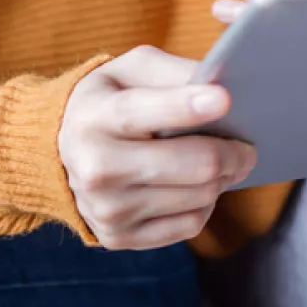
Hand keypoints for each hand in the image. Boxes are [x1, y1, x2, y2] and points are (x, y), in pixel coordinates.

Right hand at [59, 46, 256, 250]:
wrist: (59, 153)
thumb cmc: (109, 101)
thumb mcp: (128, 70)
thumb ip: (172, 72)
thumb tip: (219, 85)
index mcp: (94, 116)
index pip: (141, 113)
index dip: (186, 106)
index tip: (224, 99)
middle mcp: (95, 166)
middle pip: (192, 165)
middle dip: (232, 153)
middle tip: (247, 145)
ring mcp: (106, 207)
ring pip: (200, 197)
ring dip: (223, 179)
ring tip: (223, 162)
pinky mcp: (118, 236)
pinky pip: (189, 225)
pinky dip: (205, 204)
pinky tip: (197, 186)